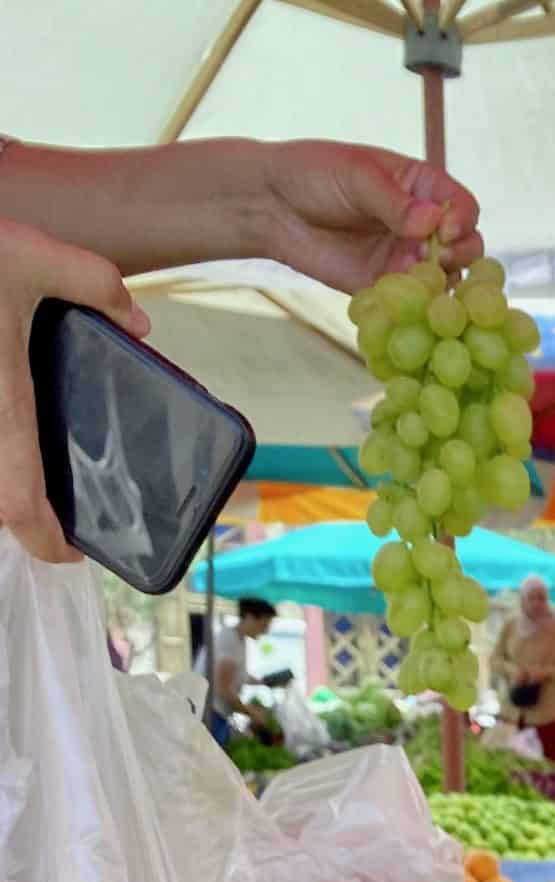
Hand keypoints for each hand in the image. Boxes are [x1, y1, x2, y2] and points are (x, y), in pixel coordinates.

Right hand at [0, 216, 149, 561]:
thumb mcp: (30, 255)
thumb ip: (92, 282)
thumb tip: (138, 320)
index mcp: (3, 411)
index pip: (19, 507)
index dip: (45, 541)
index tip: (72, 550)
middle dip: (22, 513)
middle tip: (54, 511)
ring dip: (5, 480)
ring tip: (33, 471)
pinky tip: (8, 408)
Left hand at [258, 142, 482, 292]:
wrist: (272, 205)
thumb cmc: (314, 175)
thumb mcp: (357, 177)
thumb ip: (395, 202)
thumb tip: (433, 222)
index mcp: (421, 187)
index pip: (462, 205)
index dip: (463, 219)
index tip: (446, 229)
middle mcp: (422, 225)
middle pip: (466, 245)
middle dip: (461, 254)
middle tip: (439, 258)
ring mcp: (406, 257)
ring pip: (447, 278)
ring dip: (444, 283)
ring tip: (422, 279)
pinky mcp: (387, 286)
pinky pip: (415, 302)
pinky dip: (419, 306)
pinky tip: (408, 303)